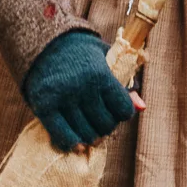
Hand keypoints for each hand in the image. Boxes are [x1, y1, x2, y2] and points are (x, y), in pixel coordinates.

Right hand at [21, 29, 143, 154]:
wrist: (45, 43)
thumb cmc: (82, 53)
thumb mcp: (107, 59)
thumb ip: (125, 82)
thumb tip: (142, 107)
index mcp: (100, 74)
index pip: (123, 110)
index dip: (123, 113)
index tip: (117, 111)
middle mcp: (82, 87)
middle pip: (105, 125)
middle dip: (107, 126)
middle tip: (101, 121)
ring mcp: (62, 98)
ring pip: (86, 134)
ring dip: (91, 136)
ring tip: (89, 130)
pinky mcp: (44, 107)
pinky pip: (61, 136)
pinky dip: (70, 142)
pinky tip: (76, 141)